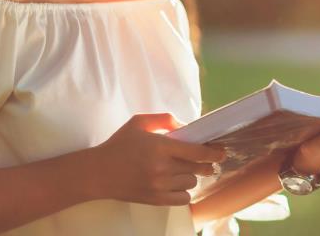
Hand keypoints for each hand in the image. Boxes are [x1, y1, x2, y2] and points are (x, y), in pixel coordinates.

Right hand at [83, 113, 226, 205]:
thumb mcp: (138, 123)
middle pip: (198, 168)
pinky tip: (178, 184)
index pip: (197, 152)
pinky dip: (185, 191)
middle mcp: (162, 168)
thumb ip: (164, 119)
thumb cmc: (118, 145)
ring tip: (183, 170)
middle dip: (205, 163)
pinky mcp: (156, 200)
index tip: (222, 151)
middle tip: (205, 160)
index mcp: (160, 147)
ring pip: (191, 182)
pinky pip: (183, 198)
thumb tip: (185, 126)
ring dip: (191, 176)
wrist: (98, 173)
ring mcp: (159, 186)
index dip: (213, 152)